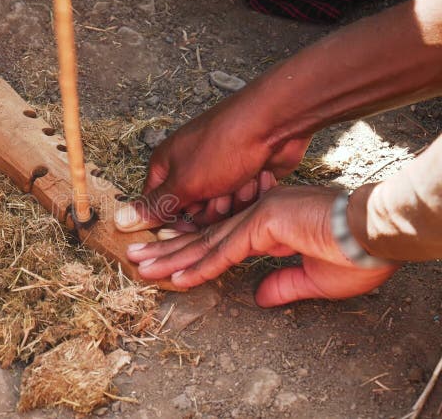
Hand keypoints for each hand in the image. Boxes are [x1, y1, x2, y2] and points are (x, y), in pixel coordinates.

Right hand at [115, 89, 311, 231]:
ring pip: (218, 210)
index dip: (173, 221)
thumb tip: (122, 220)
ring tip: (241, 180)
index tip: (189, 226)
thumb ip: (156, 205)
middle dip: (209, 210)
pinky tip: (257, 176)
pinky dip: (249, 192)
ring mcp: (217, 172)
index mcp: (166, 166)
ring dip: (232, 201)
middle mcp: (188, 169)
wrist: (272, 124)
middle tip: (219, 193)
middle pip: (191, 213)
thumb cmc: (223, 147)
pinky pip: (240, 202)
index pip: (158, 206)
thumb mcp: (184, 182)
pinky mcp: (241, 176)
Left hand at [126, 186, 399, 306]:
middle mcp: (257, 217)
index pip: (220, 242)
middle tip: (136, 259)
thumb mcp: (313, 279)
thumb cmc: (356, 254)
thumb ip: (283, 285)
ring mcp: (258, 216)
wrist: (377, 234)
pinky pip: (224, 252)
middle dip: (167, 251)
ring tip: (140, 266)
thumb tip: (260, 296)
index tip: (165, 264)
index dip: (190, 253)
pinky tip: (174, 277)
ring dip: (171, 258)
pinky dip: (198, 266)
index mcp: (268, 225)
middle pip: (203, 238)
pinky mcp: (264, 224)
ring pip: (205, 243)